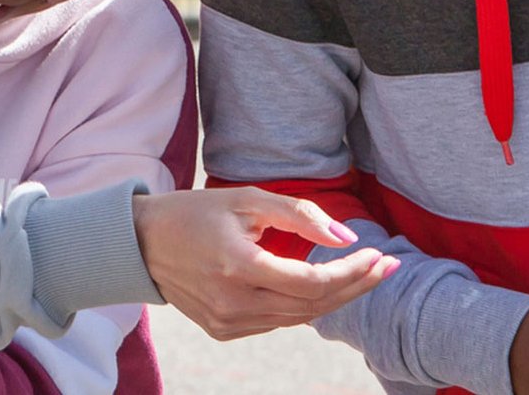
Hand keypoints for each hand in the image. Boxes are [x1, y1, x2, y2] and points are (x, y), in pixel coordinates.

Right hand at [133, 187, 398, 339]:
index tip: (379, 255)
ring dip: (335, 298)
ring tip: (363, 274)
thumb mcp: (247, 199)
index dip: (352, 272)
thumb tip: (347, 236)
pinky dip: (303, 306)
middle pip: (313, 306)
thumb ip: (299, 215)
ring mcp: (227, 322)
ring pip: (299, 318)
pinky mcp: (224, 330)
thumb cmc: (196, 212)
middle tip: (386, 266)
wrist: (141, 243)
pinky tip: (320, 287)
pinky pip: (277, 321)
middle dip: (356, 286)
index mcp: (238, 266)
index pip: (312, 282)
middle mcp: (233, 302)